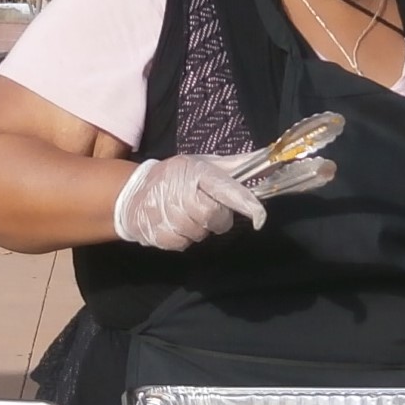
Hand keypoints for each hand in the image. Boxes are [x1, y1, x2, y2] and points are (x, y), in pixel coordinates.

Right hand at [113, 154, 267, 250]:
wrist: (134, 193)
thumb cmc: (176, 177)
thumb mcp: (204, 164)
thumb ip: (237, 166)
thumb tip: (270, 159)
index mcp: (196, 171)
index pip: (226, 189)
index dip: (247, 205)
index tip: (259, 218)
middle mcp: (180, 190)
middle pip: (214, 217)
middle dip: (217, 217)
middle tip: (206, 208)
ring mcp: (166, 213)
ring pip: (200, 233)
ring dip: (200, 228)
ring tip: (187, 214)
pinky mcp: (157, 233)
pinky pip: (184, 244)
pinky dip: (184, 238)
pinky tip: (175, 225)